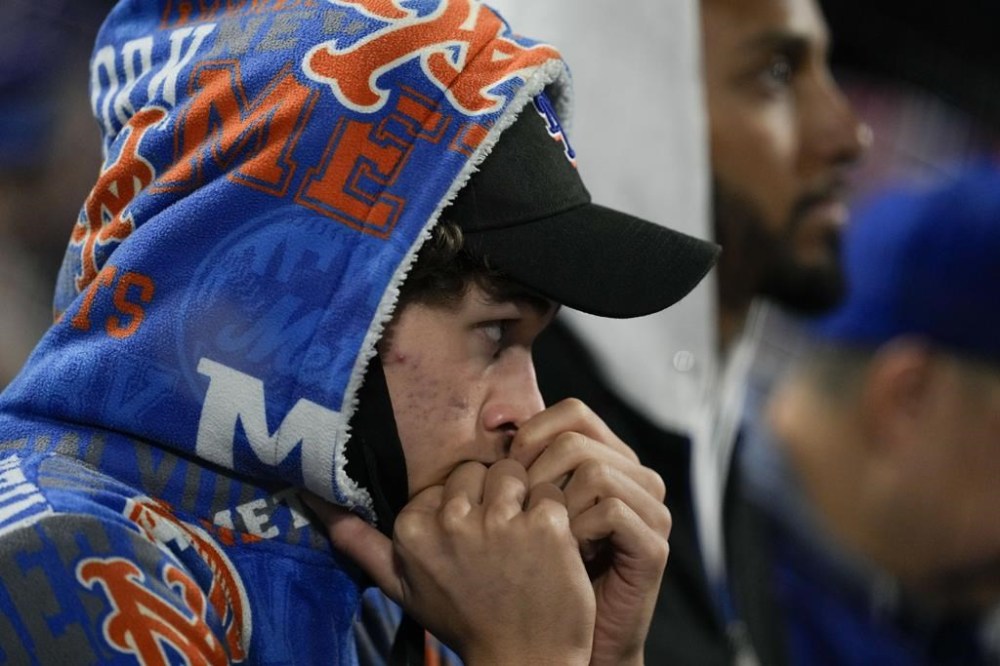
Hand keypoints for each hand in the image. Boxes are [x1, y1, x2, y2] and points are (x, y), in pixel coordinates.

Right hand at [305, 459, 594, 665]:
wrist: (523, 658)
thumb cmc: (464, 621)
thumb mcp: (404, 588)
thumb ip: (362, 545)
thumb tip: (315, 505)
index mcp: (412, 529)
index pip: (444, 480)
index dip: (463, 505)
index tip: (470, 540)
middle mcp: (451, 520)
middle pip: (479, 469)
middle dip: (492, 496)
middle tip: (500, 540)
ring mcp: (500, 521)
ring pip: (514, 472)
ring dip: (524, 500)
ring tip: (525, 541)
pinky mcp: (545, 525)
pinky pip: (549, 492)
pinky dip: (555, 515)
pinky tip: (550, 547)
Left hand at [510, 399, 670, 665]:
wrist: (572, 639)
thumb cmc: (542, 573)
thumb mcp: (528, 510)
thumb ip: (522, 466)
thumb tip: (491, 420)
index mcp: (610, 460)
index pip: (574, 413)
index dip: (533, 433)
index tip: (507, 467)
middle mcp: (637, 478)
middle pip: (577, 442)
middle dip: (535, 475)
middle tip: (518, 512)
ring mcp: (651, 511)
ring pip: (594, 472)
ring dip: (556, 507)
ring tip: (545, 538)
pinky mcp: (654, 545)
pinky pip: (611, 512)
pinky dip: (578, 531)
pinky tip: (567, 554)